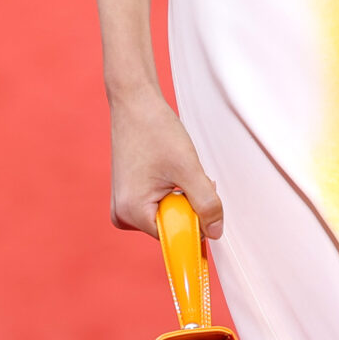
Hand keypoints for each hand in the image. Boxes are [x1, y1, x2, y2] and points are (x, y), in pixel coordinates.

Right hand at [109, 85, 221, 238]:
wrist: (134, 103)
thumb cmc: (155, 130)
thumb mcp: (188, 168)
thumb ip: (206, 204)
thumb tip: (216, 233)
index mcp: (131, 213)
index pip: (175, 236)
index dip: (194, 220)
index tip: (197, 193)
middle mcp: (122, 215)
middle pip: (171, 227)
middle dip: (188, 205)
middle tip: (187, 174)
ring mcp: (123, 207)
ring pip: (167, 216)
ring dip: (181, 198)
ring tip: (174, 168)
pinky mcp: (128, 197)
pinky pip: (158, 207)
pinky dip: (171, 193)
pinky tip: (166, 171)